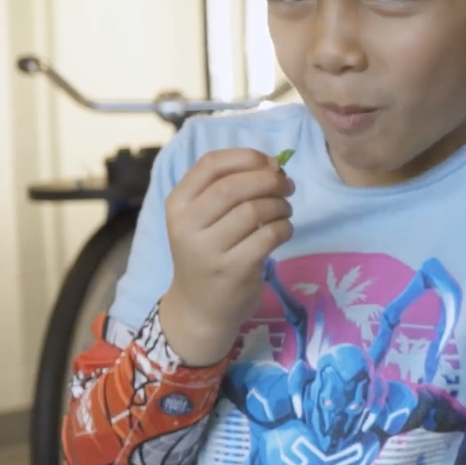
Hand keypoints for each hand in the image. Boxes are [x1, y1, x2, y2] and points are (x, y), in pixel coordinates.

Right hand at [159, 148, 293, 365]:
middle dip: (270, 180)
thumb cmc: (208, 253)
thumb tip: (274, 164)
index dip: (247, 157)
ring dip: (280, 206)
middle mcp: (186, 224)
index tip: (272, 163)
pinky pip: (269, 236)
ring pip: (254, 211)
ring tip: (284, 211)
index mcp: (177, 203)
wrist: (200, 307)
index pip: (211, 164)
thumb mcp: (203, 218)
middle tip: (287, 186)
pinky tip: (283, 231)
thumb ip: (227, 188)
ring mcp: (208, 249)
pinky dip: (284, 228)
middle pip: (234, 186)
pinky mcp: (232, 270)